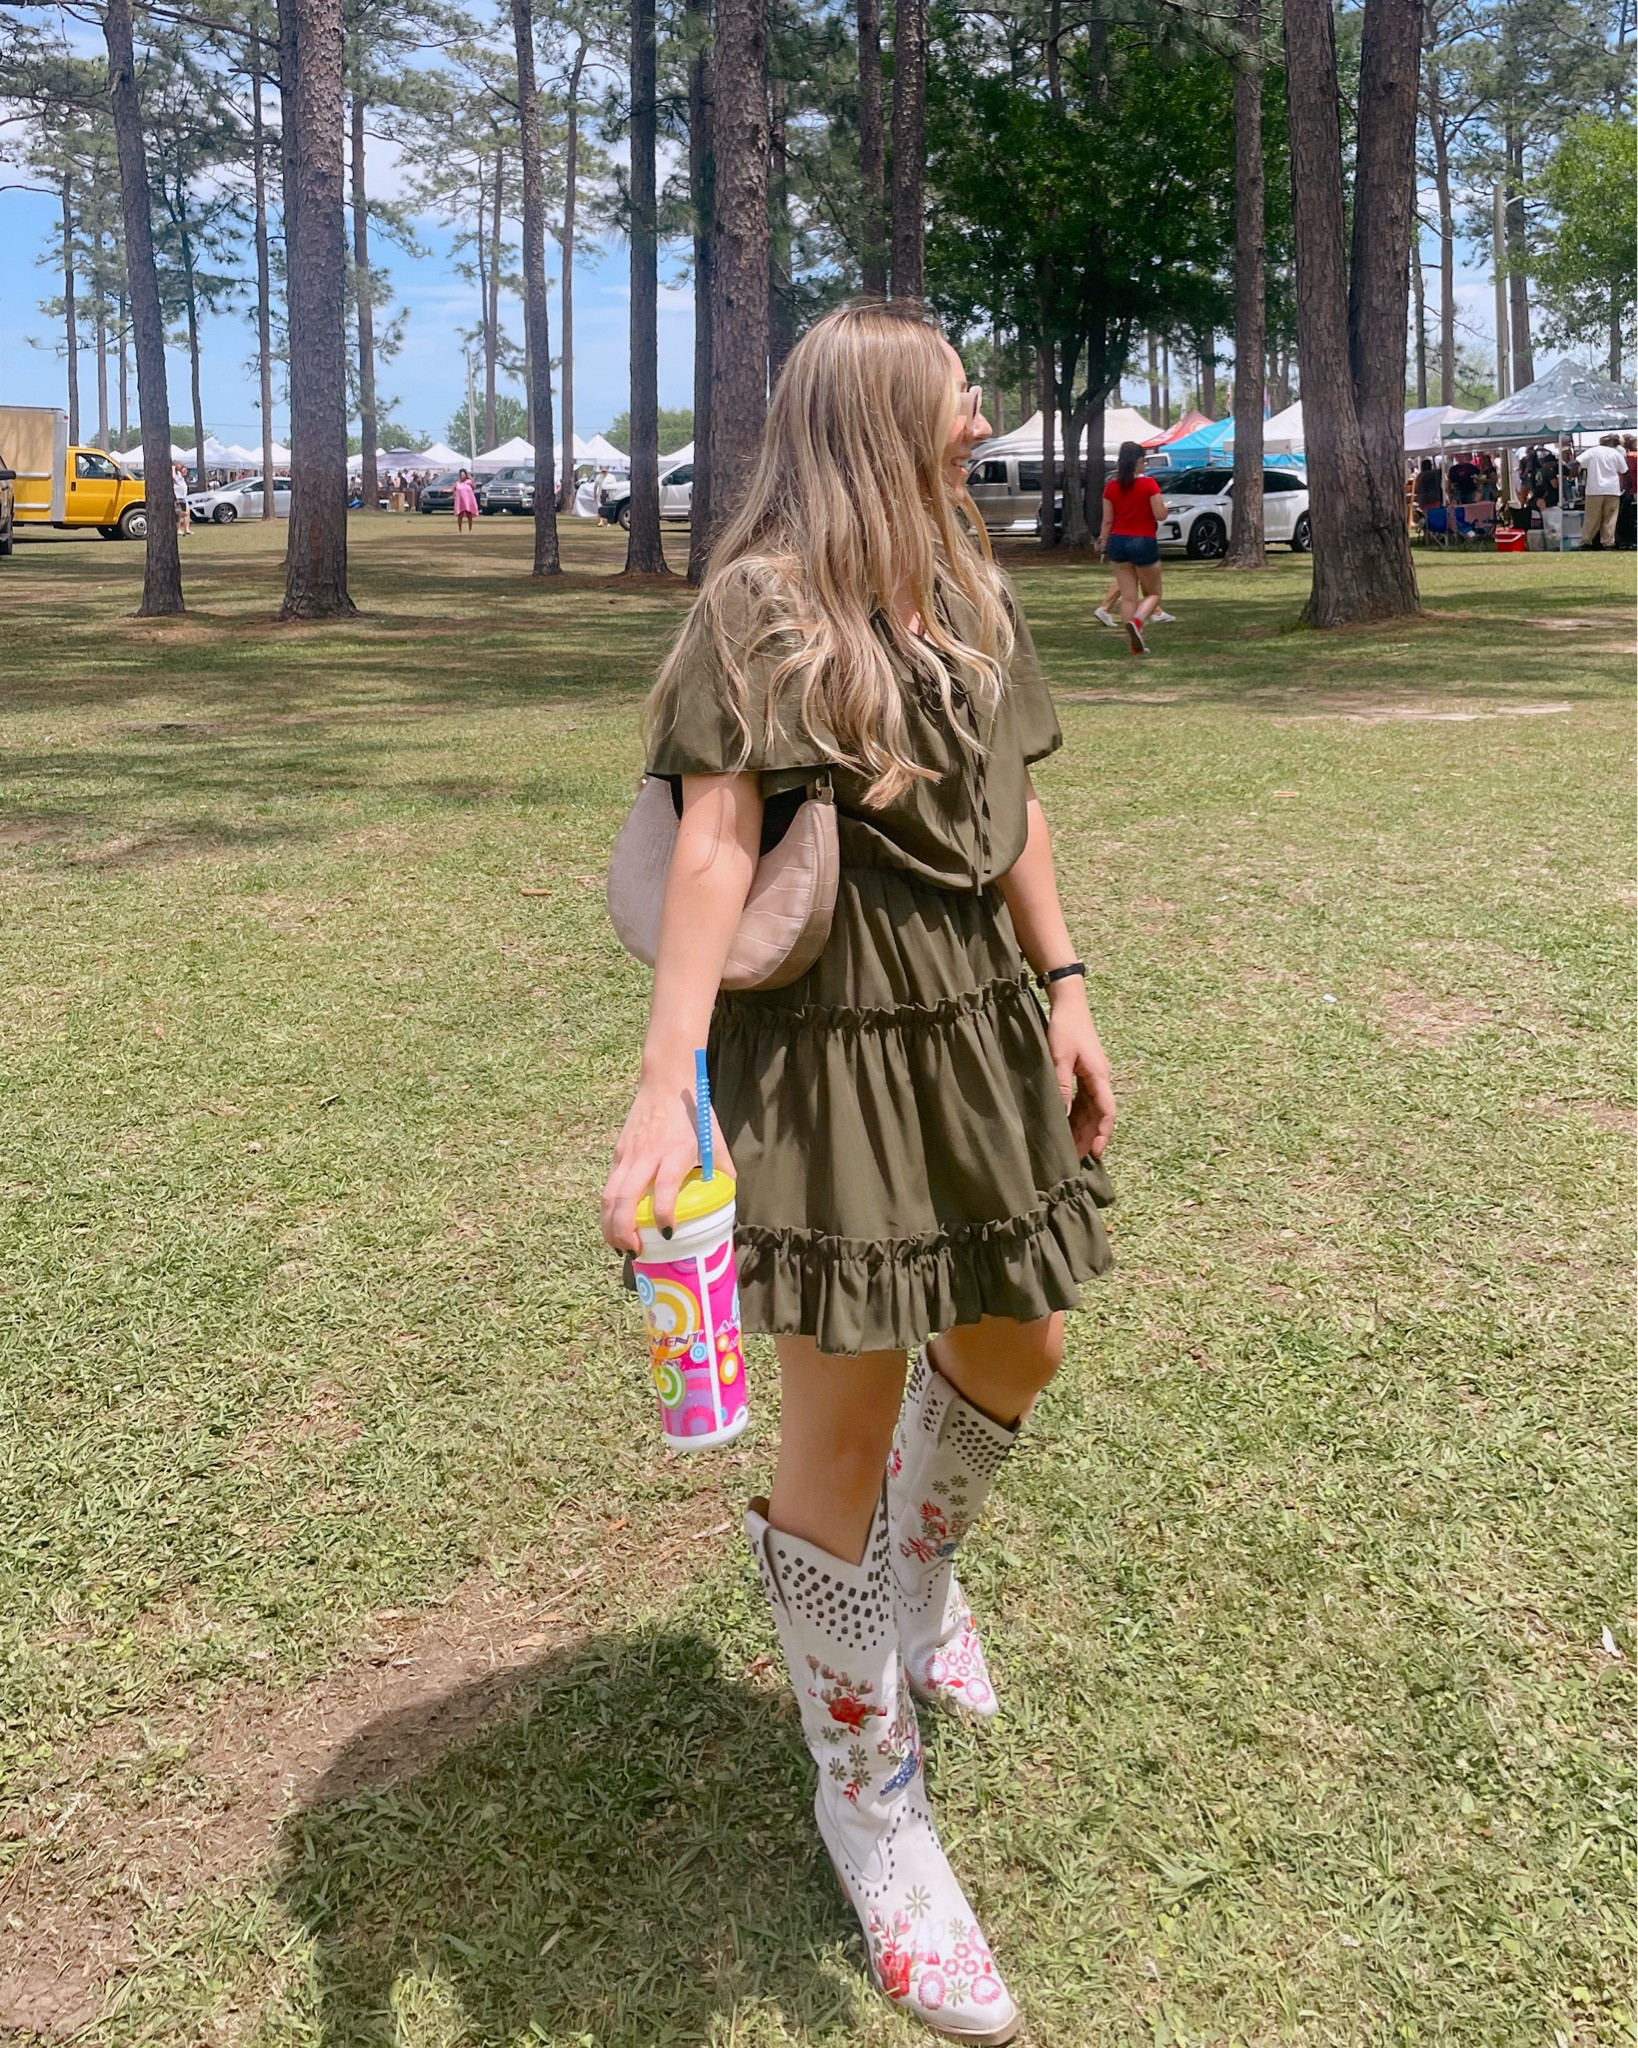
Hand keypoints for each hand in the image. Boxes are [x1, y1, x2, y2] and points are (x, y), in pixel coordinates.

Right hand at [601, 1070, 736, 1252]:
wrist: (666, 1082)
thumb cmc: (694, 1114)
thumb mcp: (715, 1141)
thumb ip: (722, 1170)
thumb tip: (727, 1197)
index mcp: (674, 1152)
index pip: (664, 1188)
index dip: (664, 1214)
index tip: (669, 1235)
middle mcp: (647, 1155)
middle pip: (625, 1198)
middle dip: (624, 1230)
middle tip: (634, 1251)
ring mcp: (628, 1154)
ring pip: (610, 1195)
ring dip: (610, 1225)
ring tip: (619, 1246)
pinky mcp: (618, 1153)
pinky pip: (609, 1186)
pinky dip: (609, 1210)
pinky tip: (615, 1225)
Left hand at [1046, 979, 1115, 1160]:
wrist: (1069, 1003)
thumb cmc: (1064, 1027)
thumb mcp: (1059, 1058)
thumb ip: (1061, 1086)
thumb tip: (1062, 1116)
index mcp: (1098, 1076)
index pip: (1106, 1112)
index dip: (1103, 1134)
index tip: (1096, 1153)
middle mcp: (1099, 1078)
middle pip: (1099, 1114)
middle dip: (1090, 1137)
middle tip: (1076, 1159)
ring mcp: (1092, 1075)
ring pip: (1090, 1109)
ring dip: (1083, 1128)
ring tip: (1071, 1148)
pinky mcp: (1083, 1071)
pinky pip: (1083, 1100)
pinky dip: (1076, 1115)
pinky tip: (1067, 1126)